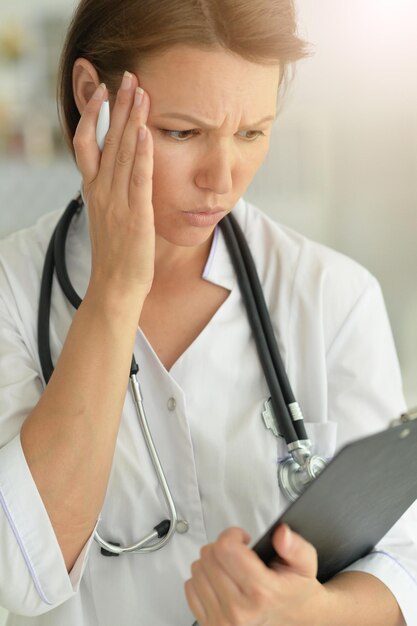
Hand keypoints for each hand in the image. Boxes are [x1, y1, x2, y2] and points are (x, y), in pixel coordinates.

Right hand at [73, 72, 154, 304]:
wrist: (115, 286)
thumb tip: (118, 174)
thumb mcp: (109, 217)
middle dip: (118, 106)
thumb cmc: (117, 255)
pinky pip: (139, 180)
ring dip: (133, 121)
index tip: (105, 92)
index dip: (95, 115)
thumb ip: (111, 193)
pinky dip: (143, 155)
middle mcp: (102, 192)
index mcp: (94, 191)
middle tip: (128, 76)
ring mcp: (117, 203)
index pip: (89, 144)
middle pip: (108, 141)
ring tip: (140, 92)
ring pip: (124, 154)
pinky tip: (147, 132)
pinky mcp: (136, 216)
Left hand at [185, 525, 328, 625]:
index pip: (225, 548)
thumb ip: (296, 546)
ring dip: (212, 562)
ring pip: (197, 569)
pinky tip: (221, 581)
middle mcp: (239, 610)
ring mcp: (222, 621)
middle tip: (239, 554)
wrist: (296, 622)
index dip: (233, 534)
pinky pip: (190, 588)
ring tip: (231, 568)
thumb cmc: (294, 592)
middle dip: (223, 546)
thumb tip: (281, 534)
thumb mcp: (305, 565)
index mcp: (261, 592)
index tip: (243, 539)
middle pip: (208, 555)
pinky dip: (203, 580)